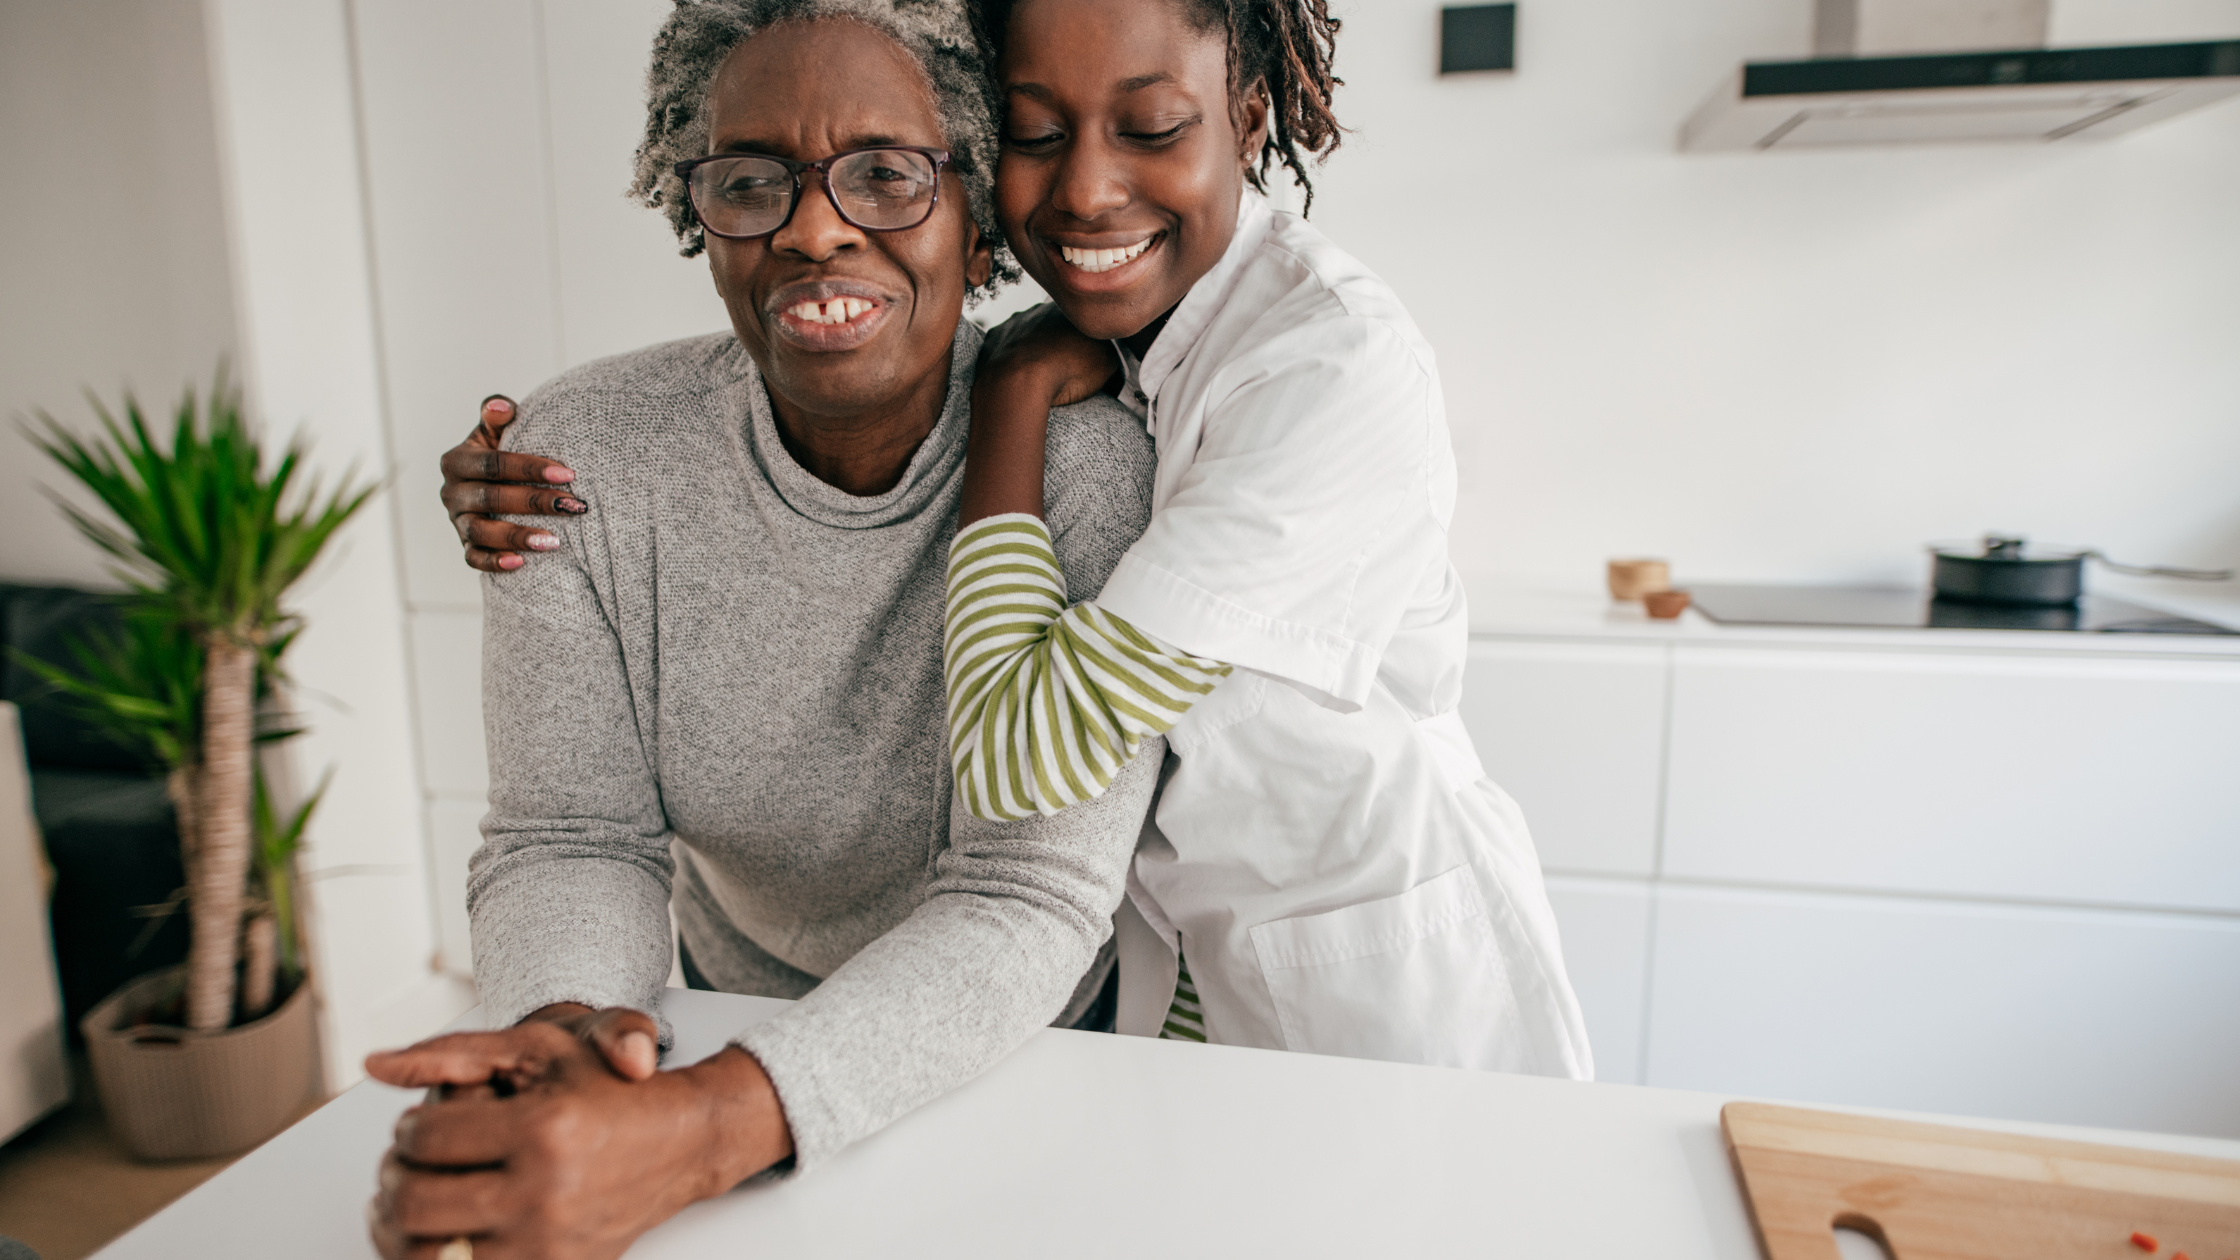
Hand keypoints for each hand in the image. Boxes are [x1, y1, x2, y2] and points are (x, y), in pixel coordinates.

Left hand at [364, 1006, 791, 1259]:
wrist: (682, 1141)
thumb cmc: (611, 1091)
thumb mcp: (541, 1049)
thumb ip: (453, 1052)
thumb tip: (376, 1064)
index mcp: (543, 1128)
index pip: (425, 1139)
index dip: (405, 1131)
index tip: (417, 1128)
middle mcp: (546, 1191)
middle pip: (416, 1205)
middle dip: (392, 1181)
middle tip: (401, 1167)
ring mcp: (550, 1242)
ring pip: (431, 1255)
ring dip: (401, 1231)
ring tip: (410, 1203)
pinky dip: (440, 1256)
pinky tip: (439, 1234)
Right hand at [440, 395, 584, 572]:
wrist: (491, 482)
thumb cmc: (500, 455)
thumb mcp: (495, 432)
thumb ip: (496, 416)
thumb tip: (502, 407)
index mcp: (457, 461)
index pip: (493, 464)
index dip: (530, 468)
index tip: (568, 474)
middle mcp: (452, 492)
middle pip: (492, 498)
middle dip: (535, 502)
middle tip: (573, 505)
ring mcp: (457, 521)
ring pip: (480, 532)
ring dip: (517, 536)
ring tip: (554, 541)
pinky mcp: (465, 545)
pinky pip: (473, 558)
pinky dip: (494, 562)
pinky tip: (521, 563)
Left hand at [977, 303, 1119, 409]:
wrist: (1020, 383)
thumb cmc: (1066, 373)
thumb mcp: (1106, 364)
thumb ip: (1113, 354)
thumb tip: (1115, 358)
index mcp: (1065, 311)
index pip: (1077, 322)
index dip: (1082, 343)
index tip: (1084, 362)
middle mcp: (1036, 311)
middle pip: (1049, 327)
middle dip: (1055, 345)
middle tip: (1063, 370)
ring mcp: (1011, 325)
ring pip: (1025, 337)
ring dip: (1032, 352)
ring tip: (1040, 378)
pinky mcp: (992, 342)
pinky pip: (1004, 349)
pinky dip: (1011, 362)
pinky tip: (1019, 379)